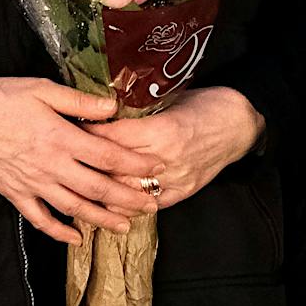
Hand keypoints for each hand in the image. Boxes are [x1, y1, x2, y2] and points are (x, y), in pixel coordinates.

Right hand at [0, 77, 162, 244]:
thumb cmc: (0, 98)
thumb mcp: (43, 89)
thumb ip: (80, 102)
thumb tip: (113, 108)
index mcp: (61, 139)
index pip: (108, 156)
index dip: (135, 165)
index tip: (156, 168)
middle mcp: (51, 166)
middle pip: (97, 188)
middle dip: (127, 198)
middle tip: (152, 204)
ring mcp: (32, 184)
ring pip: (73, 208)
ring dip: (101, 219)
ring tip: (124, 226)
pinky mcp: (14, 194)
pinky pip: (40, 219)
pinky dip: (59, 231)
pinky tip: (75, 238)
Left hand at [86, 86, 264, 208]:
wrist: (241, 124)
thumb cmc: (207, 105)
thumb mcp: (172, 100)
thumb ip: (141, 110)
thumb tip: (106, 110)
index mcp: (163, 130)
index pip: (113, 137)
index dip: (89, 133)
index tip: (70, 128)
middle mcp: (166, 160)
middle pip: (115, 167)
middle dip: (87, 161)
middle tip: (64, 157)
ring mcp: (174, 180)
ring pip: (126, 192)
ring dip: (101, 189)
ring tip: (76, 184)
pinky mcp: (181, 193)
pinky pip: (146, 206)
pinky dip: (125, 205)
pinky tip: (105, 204)